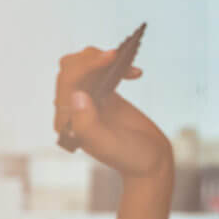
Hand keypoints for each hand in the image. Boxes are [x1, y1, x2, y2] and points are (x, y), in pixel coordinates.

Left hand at [53, 47, 171, 181]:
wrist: (151, 162)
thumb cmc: (131, 158)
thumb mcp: (108, 145)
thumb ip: (88, 124)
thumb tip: (77, 95)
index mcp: (67, 122)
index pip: (68, 83)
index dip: (87, 66)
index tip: (112, 57)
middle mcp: (72, 110)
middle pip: (71, 69)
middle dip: (92, 58)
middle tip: (117, 56)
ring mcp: (89, 101)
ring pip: (84, 65)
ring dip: (103, 58)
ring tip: (128, 65)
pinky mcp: (104, 95)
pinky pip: (101, 71)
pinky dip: (116, 65)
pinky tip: (134, 73)